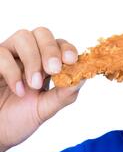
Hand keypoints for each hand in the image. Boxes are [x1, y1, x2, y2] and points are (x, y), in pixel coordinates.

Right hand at [0, 27, 83, 151]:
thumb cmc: (19, 118)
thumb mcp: (46, 108)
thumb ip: (65, 93)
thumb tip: (84, 76)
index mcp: (45, 62)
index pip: (60, 44)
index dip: (67, 48)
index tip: (71, 60)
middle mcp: (28, 54)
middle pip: (42, 33)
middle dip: (51, 50)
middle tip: (53, 70)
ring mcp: (9, 55)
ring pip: (23, 36)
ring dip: (33, 59)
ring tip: (34, 84)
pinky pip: (2, 54)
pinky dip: (12, 71)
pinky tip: (18, 89)